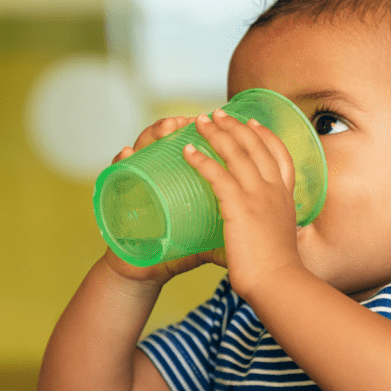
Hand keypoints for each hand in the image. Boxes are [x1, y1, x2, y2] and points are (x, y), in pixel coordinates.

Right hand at [102, 115, 225, 285]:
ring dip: (155, 133)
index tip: (226, 123)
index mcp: (185, 179)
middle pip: (170, 138)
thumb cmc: (180, 252)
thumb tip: (272, 234)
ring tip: (169, 127)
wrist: (147, 271)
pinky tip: (126, 153)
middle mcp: (162, 173)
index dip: (210, 132)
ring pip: (145, 147)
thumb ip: (237, 228)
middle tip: (196, 119)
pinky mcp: (120, 194)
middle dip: (184, 124)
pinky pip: (118, 172)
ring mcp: (140, 180)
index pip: (196, 146)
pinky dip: (121, 160)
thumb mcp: (214, 238)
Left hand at [182, 109, 302, 299]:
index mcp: (285, 197)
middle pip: (256, 146)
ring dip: (216, 134)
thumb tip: (254, 233)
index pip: (280, 156)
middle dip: (235, 126)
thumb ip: (266, 228)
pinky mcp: (239, 206)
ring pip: (236, 153)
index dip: (265, 136)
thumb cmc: (276, 270)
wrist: (278, 282)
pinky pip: (217, 174)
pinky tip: (188, 151)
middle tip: (218, 113)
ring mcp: (258, 196)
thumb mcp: (278, 239)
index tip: (253, 123)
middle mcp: (274, 191)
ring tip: (199, 122)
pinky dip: (201, 160)